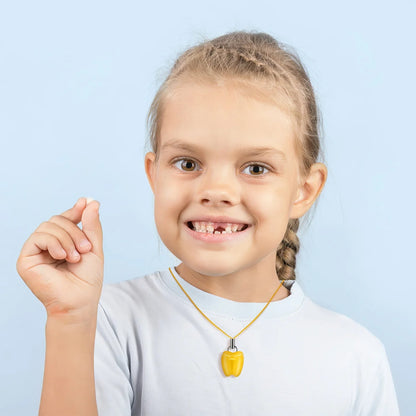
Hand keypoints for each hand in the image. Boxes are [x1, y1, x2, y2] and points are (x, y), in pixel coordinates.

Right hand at [16, 197, 103, 321]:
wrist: (79, 302)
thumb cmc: (87, 280)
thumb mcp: (94, 248)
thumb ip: (91, 226)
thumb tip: (91, 201)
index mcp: (62, 242)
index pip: (65, 219)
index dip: (75, 210)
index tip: (86, 202)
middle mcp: (47, 245)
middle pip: (58, 220)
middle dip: (75, 230)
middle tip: (86, 248)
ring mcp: (36, 251)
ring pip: (49, 225)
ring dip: (67, 238)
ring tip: (76, 257)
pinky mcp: (26, 259)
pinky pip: (38, 236)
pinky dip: (54, 242)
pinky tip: (62, 256)